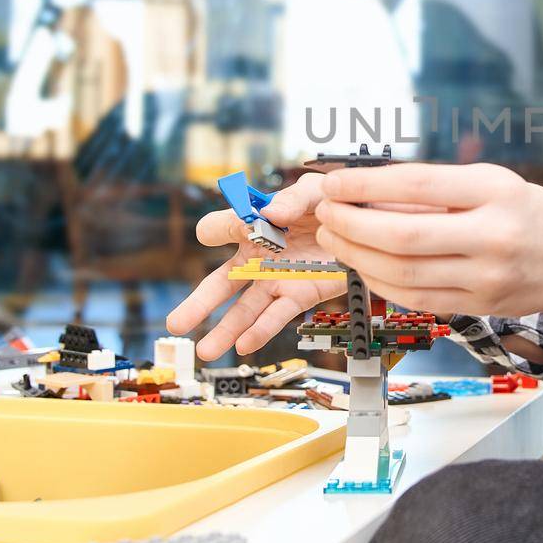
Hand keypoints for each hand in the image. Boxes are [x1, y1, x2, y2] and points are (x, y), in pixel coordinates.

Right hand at [166, 173, 344, 359]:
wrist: (366, 224)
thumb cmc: (333, 201)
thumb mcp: (314, 190)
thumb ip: (291, 199)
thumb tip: (269, 215)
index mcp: (254, 224)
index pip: (220, 227)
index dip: (217, 230)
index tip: (220, 234)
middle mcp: (258, 256)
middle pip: (221, 282)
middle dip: (199, 304)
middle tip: (176, 324)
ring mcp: (276, 279)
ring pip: (244, 309)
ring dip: (225, 330)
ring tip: (206, 352)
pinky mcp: (299, 294)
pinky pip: (276, 315)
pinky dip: (261, 330)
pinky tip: (244, 345)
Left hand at [312, 162, 542, 319]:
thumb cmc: (531, 214)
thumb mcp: (494, 183)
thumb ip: (438, 188)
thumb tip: (367, 189)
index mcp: (497, 192)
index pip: (417, 185)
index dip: (365, 184)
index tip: (333, 182)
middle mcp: (493, 236)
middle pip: (402, 235)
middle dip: (350, 224)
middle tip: (324, 213)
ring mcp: (486, 278)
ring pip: (402, 272)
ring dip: (356, 256)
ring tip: (333, 238)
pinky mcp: (477, 307)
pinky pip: (415, 298)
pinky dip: (380, 282)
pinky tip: (362, 265)